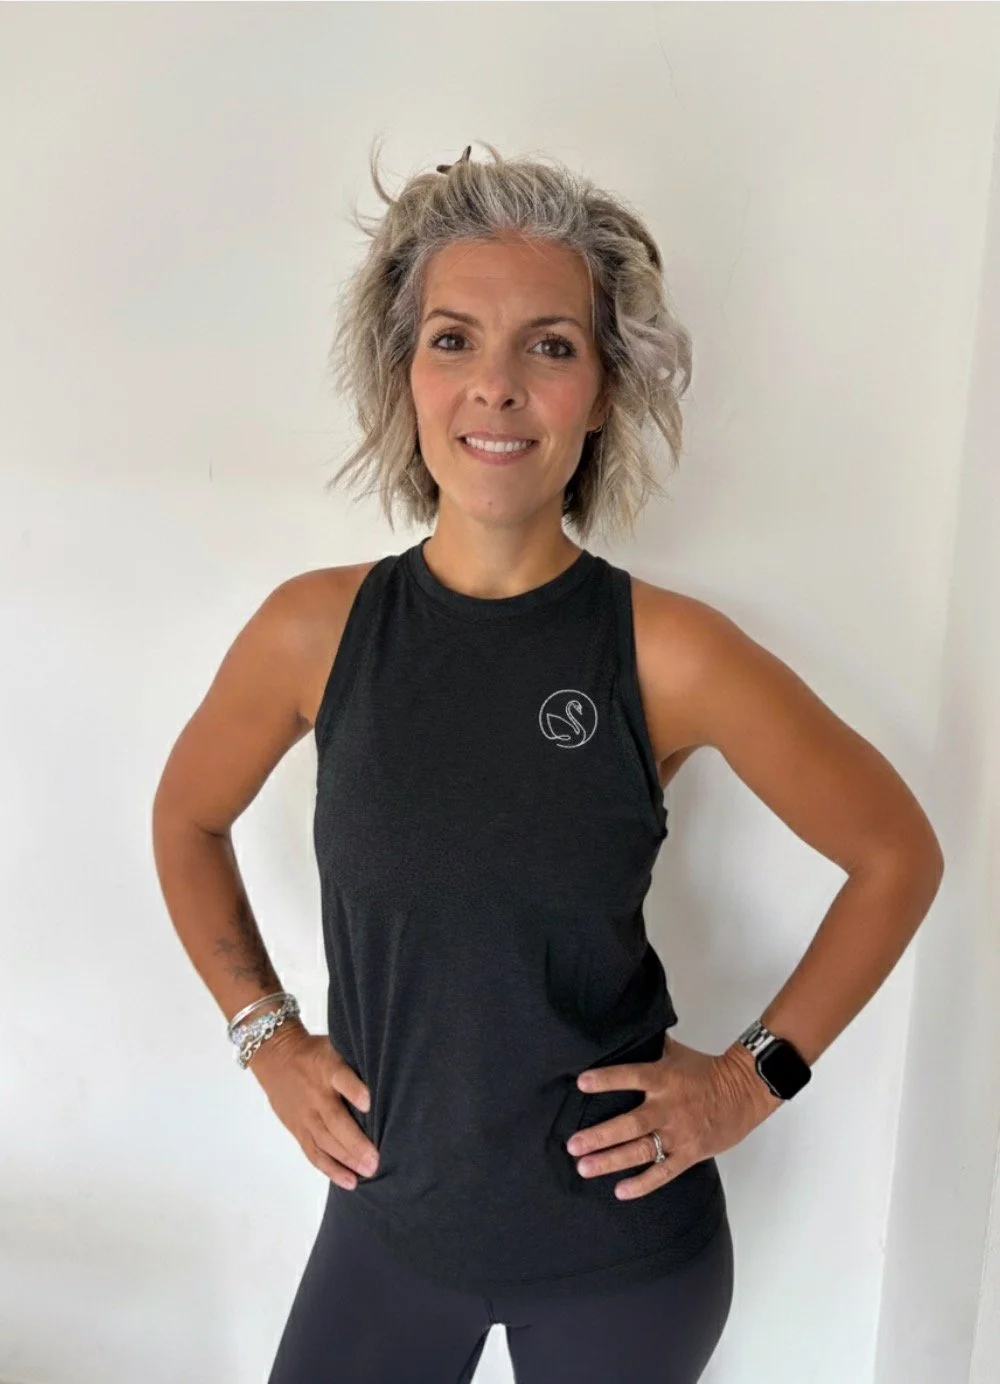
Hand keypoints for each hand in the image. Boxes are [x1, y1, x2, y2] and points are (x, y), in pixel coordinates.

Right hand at [248, 1024, 379, 1189]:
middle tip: (376, 1159)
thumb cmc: (317, 1054)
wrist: (276, 1059)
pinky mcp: (298, 1129)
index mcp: (327, 1067)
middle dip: (355, 1142)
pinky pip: (314, 1152)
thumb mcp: (335, 1048)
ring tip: (368, 1172)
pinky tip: (349, 1181)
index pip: (341, 1077)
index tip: (369, 1103)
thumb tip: (393, 1077)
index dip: (354, 1090)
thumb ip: (356, 1065)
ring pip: (325, 1141)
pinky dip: (331, 1169)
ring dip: (346, 1159)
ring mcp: (306, 1114)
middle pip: (334, 1119)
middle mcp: (316, 1093)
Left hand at [565, 1035, 783, 1199]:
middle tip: (573, 1144)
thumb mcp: (675, 1053)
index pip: (631, 1076)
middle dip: (600, 1135)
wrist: (744, 1092)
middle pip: (630, 1123)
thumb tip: (621, 1031)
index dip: (607, 1080)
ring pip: (641, 1150)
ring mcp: (679, 1133)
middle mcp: (669, 1107)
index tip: (581, 1083)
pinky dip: (642, 1183)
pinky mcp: (690, 1154)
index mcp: (664, 1078)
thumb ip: (648, 1047)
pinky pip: (663, 1172)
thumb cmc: (706, 1071)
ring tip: (585, 1167)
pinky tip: (620, 1190)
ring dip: (611, 1161)